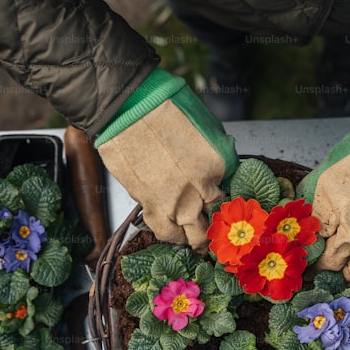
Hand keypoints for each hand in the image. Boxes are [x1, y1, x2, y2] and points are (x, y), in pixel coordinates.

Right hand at [96, 69, 237, 249]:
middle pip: (210, 224)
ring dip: (191, 240)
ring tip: (194, 242)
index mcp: (215, 167)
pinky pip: (162, 229)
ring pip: (186, 235)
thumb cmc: (164, 107)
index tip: (219, 207)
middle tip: (213, 239)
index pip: (224, 197)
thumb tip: (220, 170)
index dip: (222, 203)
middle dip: (212, 234)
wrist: (124, 109)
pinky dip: (169, 233)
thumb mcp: (205, 126)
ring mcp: (171, 202)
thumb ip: (216, 153)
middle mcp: (196, 191)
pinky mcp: (147, 204)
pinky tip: (173, 232)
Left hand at [297, 107, 349, 280]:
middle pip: (319, 249)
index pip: (307, 225)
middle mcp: (341, 214)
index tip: (313, 238)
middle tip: (320, 259)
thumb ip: (327, 183)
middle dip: (319, 257)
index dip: (309, 234)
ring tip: (339, 266)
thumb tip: (317, 204)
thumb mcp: (345, 154)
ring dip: (338, 267)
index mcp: (327, 190)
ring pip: (339, 265)